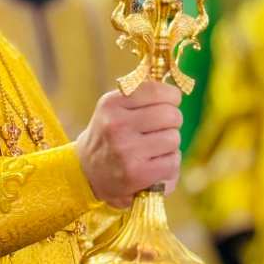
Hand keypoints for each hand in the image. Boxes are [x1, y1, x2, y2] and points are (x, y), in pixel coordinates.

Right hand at [74, 82, 182, 209]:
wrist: (87, 173)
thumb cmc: (110, 135)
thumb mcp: (114, 108)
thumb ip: (141, 94)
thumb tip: (175, 89)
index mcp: (111, 104)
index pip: (156, 91)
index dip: (171, 96)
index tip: (171, 101)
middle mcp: (116, 125)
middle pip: (171, 115)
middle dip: (172, 121)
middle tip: (161, 127)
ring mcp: (126, 151)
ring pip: (174, 139)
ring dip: (170, 144)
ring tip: (153, 148)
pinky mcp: (137, 174)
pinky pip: (173, 161)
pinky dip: (169, 164)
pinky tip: (154, 165)